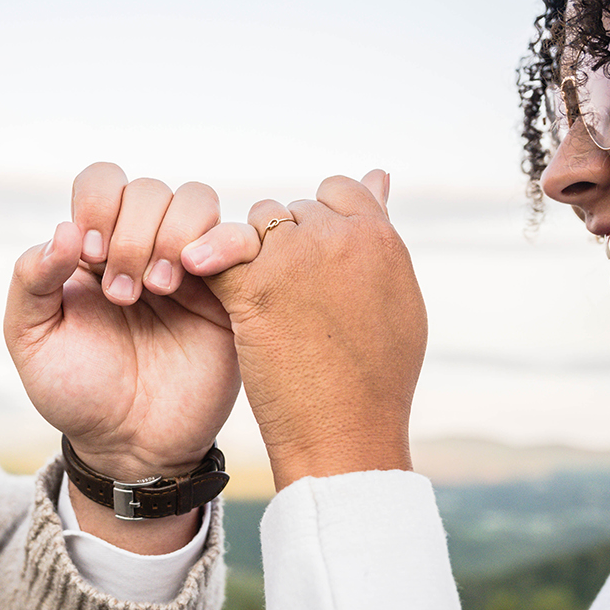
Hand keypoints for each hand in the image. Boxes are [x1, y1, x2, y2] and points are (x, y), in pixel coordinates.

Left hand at [5, 163, 239, 486]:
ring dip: (174, 233)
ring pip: (197, 199)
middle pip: (149, 188)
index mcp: (96, 247)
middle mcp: (145, 245)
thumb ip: (31, 280)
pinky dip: (225, 240)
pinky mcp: (232, 291)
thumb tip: (64, 231)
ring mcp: (192, 266)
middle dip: (132, 233)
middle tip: (123, 294)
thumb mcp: (32, 340)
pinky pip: (245, 237)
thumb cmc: (77, 393)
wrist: (129, 446)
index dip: (98, 204)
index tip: (90, 256)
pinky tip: (198, 273)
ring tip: (160, 287)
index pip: (102, 181)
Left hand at [183, 170, 426, 490]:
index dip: (319, 224)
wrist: (348, 435)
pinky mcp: (255, 287)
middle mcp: (341, 237)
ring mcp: (297, 258)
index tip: (314, 263)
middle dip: (284, 245)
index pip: (338, 190)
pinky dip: (211, 266)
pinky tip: (211, 289)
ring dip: (251, 257)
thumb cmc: (376, 377)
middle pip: (292, 211)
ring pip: (254, 226)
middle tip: (290, 299)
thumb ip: (380, 232)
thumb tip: (378, 174)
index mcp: (380, 237)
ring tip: (264, 307)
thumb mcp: (398, 295)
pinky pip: (221, 253)